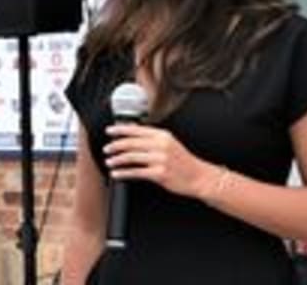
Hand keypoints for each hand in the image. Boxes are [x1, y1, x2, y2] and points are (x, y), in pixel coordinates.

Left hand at [104, 123, 219, 198]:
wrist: (200, 177)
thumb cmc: (183, 162)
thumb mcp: (170, 144)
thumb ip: (153, 139)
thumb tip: (132, 133)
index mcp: (162, 135)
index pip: (136, 129)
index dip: (120, 130)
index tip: (109, 131)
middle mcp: (161, 145)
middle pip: (131, 143)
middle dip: (115, 146)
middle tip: (106, 149)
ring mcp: (160, 159)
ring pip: (131, 157)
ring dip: (117, 160)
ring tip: (109, 162)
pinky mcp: (159, 173)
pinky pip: (136, 172)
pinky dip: (123, 173)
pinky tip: (117, 174)